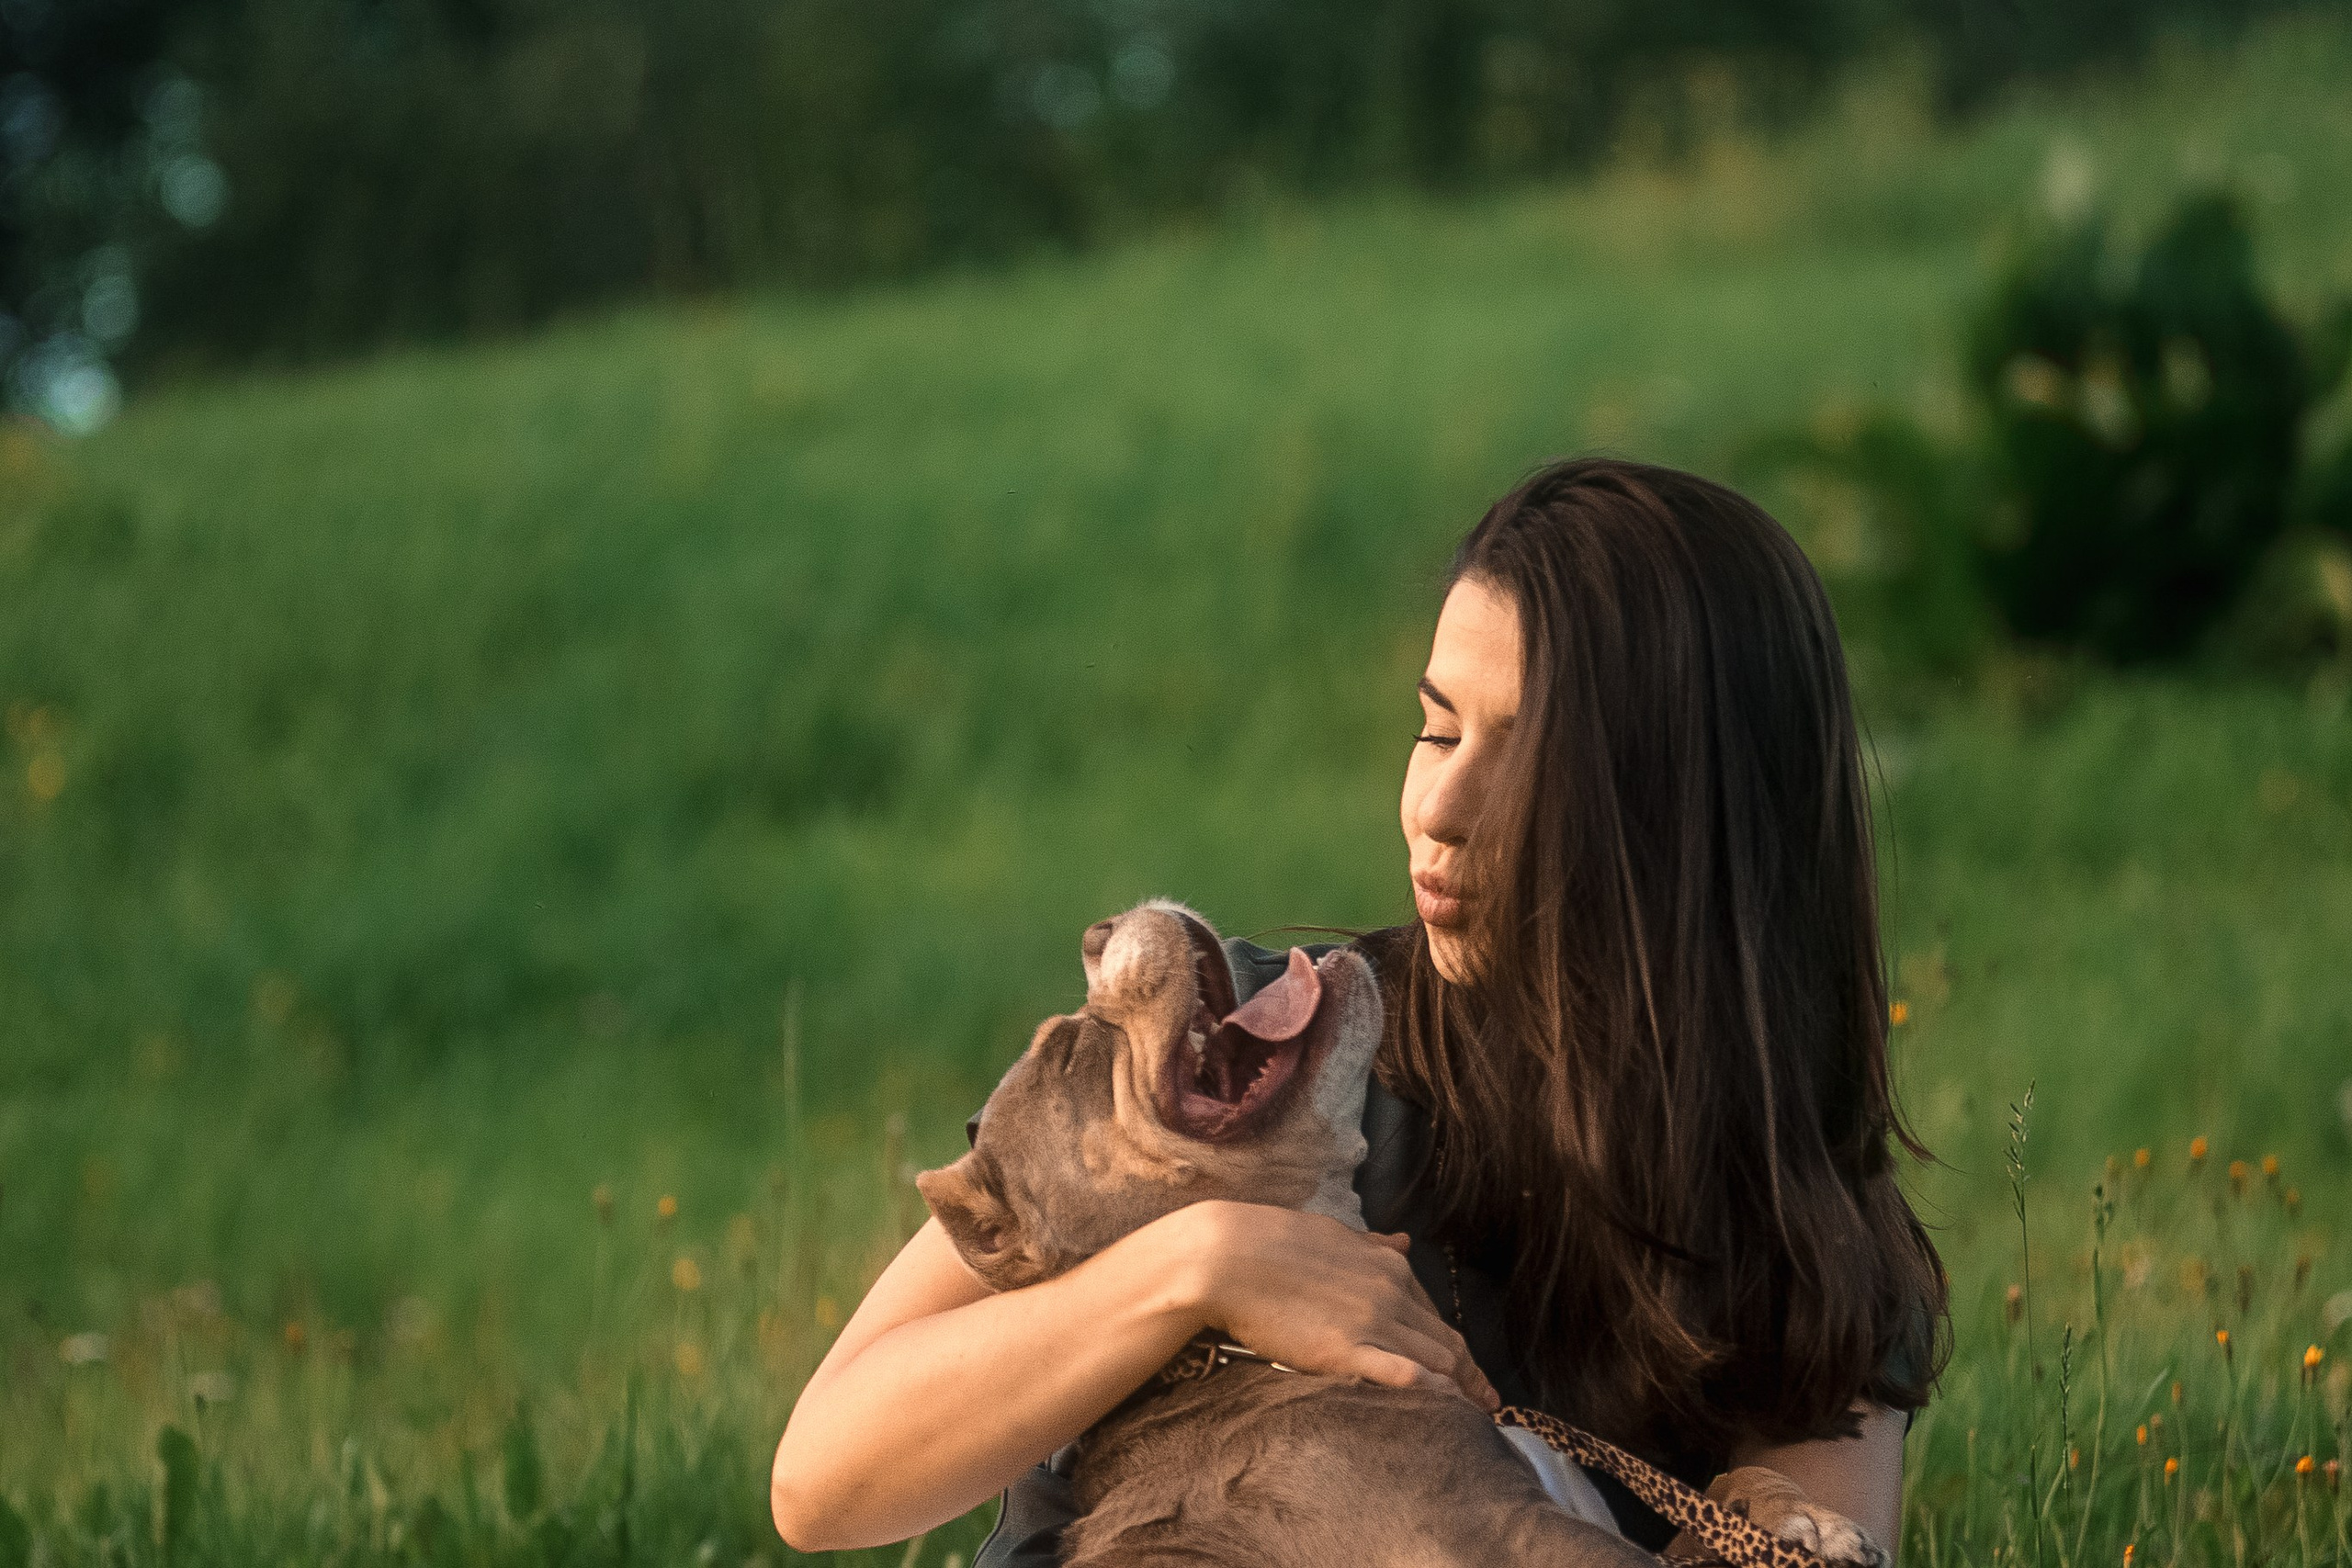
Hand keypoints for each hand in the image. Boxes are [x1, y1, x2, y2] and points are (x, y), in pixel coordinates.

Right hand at [1159, 1200, 1498, 1409]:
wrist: (1228, 1256)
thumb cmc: (1271, 1242)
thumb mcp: (1332, 1235)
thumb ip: (1372, 1245)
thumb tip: (1404, 1241)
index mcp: (1388, 1266)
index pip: (1436, 1315)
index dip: (1457, 1345)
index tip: (1470, 1370)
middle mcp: (1390, 1292)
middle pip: (1446, 1342)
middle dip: (1472, 1375)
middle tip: (1489, 1403)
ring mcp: (1370, 1322)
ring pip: (1434, 1360)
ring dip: (1460, 1390)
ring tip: (1476, 1417)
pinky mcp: (1344, 1350)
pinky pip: (1400, 1373)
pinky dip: (1431, 1389)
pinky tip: (1447, 1406)